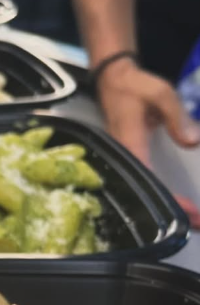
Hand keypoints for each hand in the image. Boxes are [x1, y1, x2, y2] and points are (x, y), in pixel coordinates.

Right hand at [97, 57, 199, 226]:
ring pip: (145, 189)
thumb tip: (192, 141)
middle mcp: (126, 157)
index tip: (186, 211)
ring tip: (190, 218)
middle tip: (196, 224)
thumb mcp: (160, 93)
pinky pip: (146, 180)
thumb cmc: (134, 86)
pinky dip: (161, 193)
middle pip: (146, 192)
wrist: (113, 80)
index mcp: (131, 145)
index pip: (149, 179)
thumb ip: (176, 115)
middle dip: (172, 211)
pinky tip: (174, 201)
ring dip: (167, 205)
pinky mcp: (131, 157)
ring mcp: (127, 158)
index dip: (167, 198)